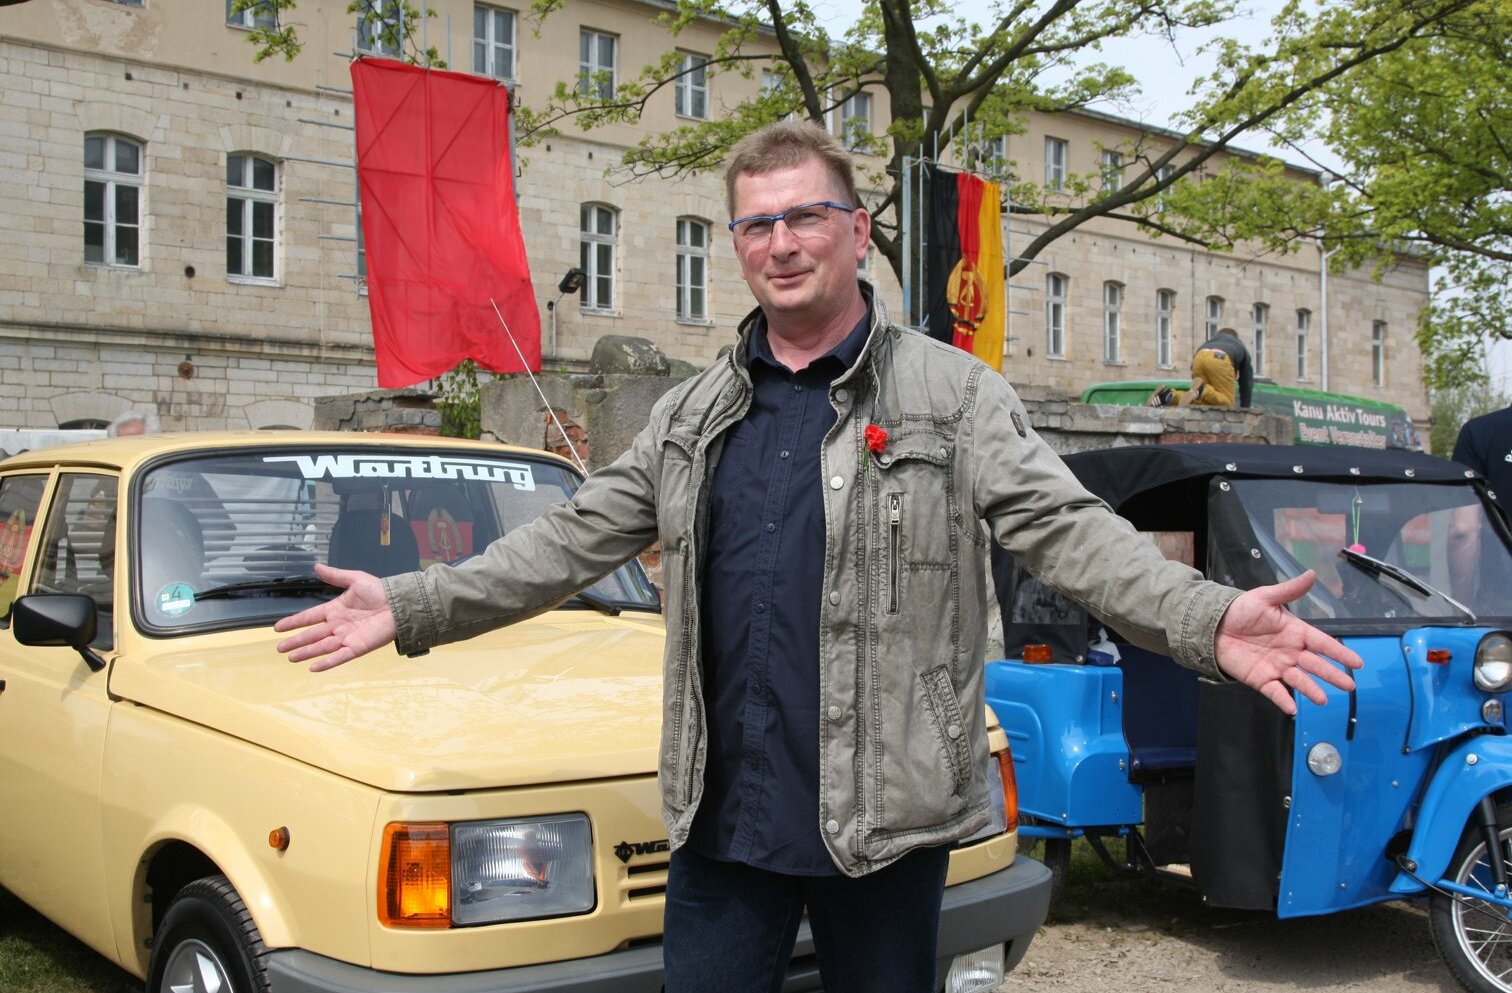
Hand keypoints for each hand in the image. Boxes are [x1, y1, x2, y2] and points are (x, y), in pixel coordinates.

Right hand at [274, 562, 397, 671]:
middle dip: (296, 641)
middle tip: (280, 648)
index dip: (294, 622)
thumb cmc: (381, 591)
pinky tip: (313, 667)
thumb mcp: (355, 579)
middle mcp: (338, 625)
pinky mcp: (358, 647)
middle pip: (312, 635)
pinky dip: (327, 662)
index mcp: (336, 609)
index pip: (309, 617)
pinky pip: (340, 656)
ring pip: (322, 647)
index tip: (278, 627)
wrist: (400, 603)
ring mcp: (347, 637)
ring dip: (306, 652)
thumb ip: (335, 575)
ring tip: (291, 657)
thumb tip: (317, 566)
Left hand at [1214, 570, 1363, 714]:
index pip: (1322, 643)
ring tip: (1323, 699)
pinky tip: (1293, 709)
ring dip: (1311, 689)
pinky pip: (1275, 691)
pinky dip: (1284, 700)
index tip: (1357, 662)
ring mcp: (1276, 667)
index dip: (1339, 652)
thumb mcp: (1265, 597)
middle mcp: (1290, 652)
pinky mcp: (1260, 678)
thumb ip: (1289, 590)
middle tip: (1350, 685)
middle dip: (1332, 674)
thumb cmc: (1241, 610)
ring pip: (1299, 680)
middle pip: (1315, 665)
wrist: (1212, 625)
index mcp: (1295, 632)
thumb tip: (1312, 574)